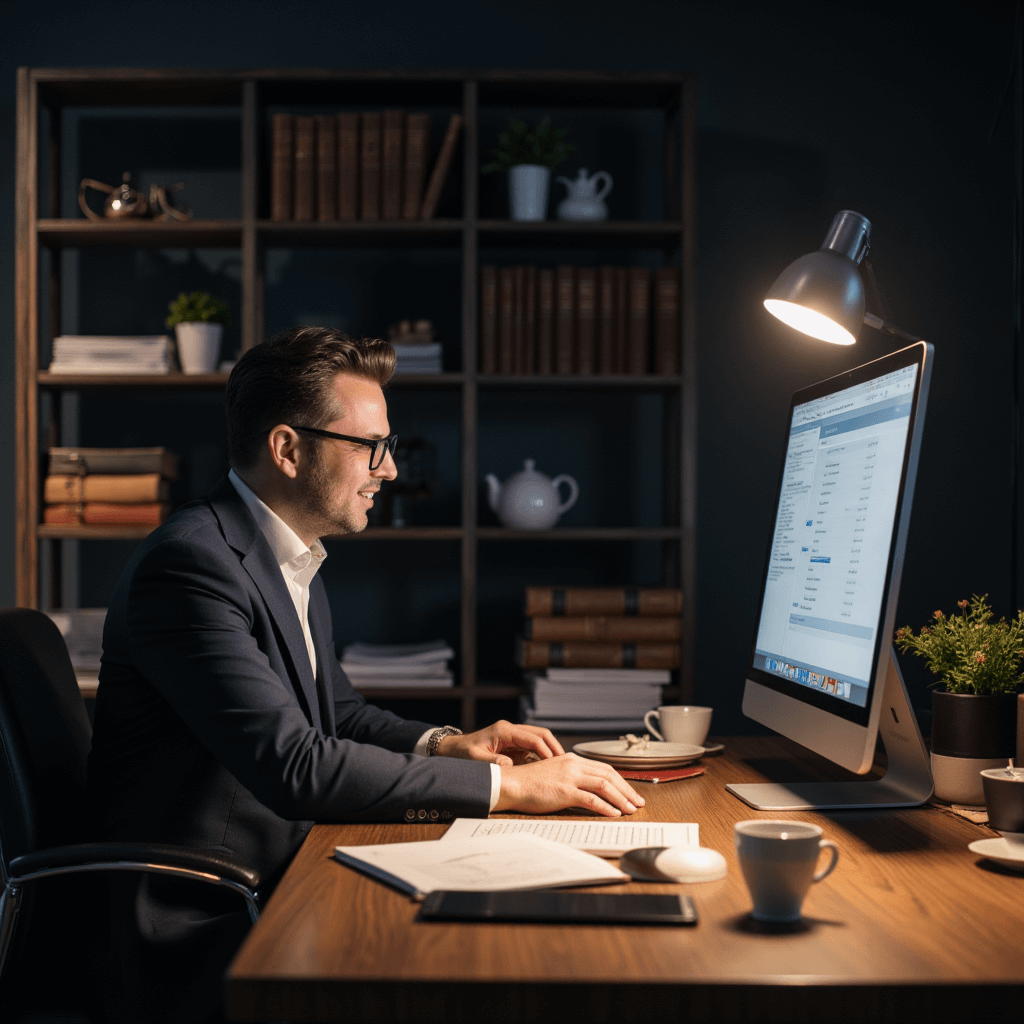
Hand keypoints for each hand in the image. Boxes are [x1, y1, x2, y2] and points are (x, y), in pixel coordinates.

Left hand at [435, 719, 562, 765]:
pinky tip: (548, 767)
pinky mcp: (512, 743)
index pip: (532, 738)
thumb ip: (492, 762)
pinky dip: (542, 754)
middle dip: (554, 747)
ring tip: (560, 766)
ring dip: (550, 750)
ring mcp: (512, 736)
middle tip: (565, 763)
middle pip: (540, 734)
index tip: (555, 764)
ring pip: (538, 738)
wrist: (452, 749)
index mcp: (504, 731)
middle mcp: (510, 730)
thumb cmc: (462, 754)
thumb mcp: (475, 759)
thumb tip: (509, 766)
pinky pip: (531, 746)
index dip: (546, 750)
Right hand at [493, 752, 644, 817]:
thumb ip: (570, 778)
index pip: (604, 768)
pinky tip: (614, 814)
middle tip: (638, 802)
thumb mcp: (553, 774)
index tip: (630, 792)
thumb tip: (587, 790)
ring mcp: (569, 777)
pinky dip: (606, 807)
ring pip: (604, 785)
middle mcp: (573, 764)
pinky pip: (591, 799)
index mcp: (571, 759)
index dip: (621, 780)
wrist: (511, 784)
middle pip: (609, 775)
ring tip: (631, 809)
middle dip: (627, 789)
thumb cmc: (529, 783)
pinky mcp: (564, 791)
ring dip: (621, 798)